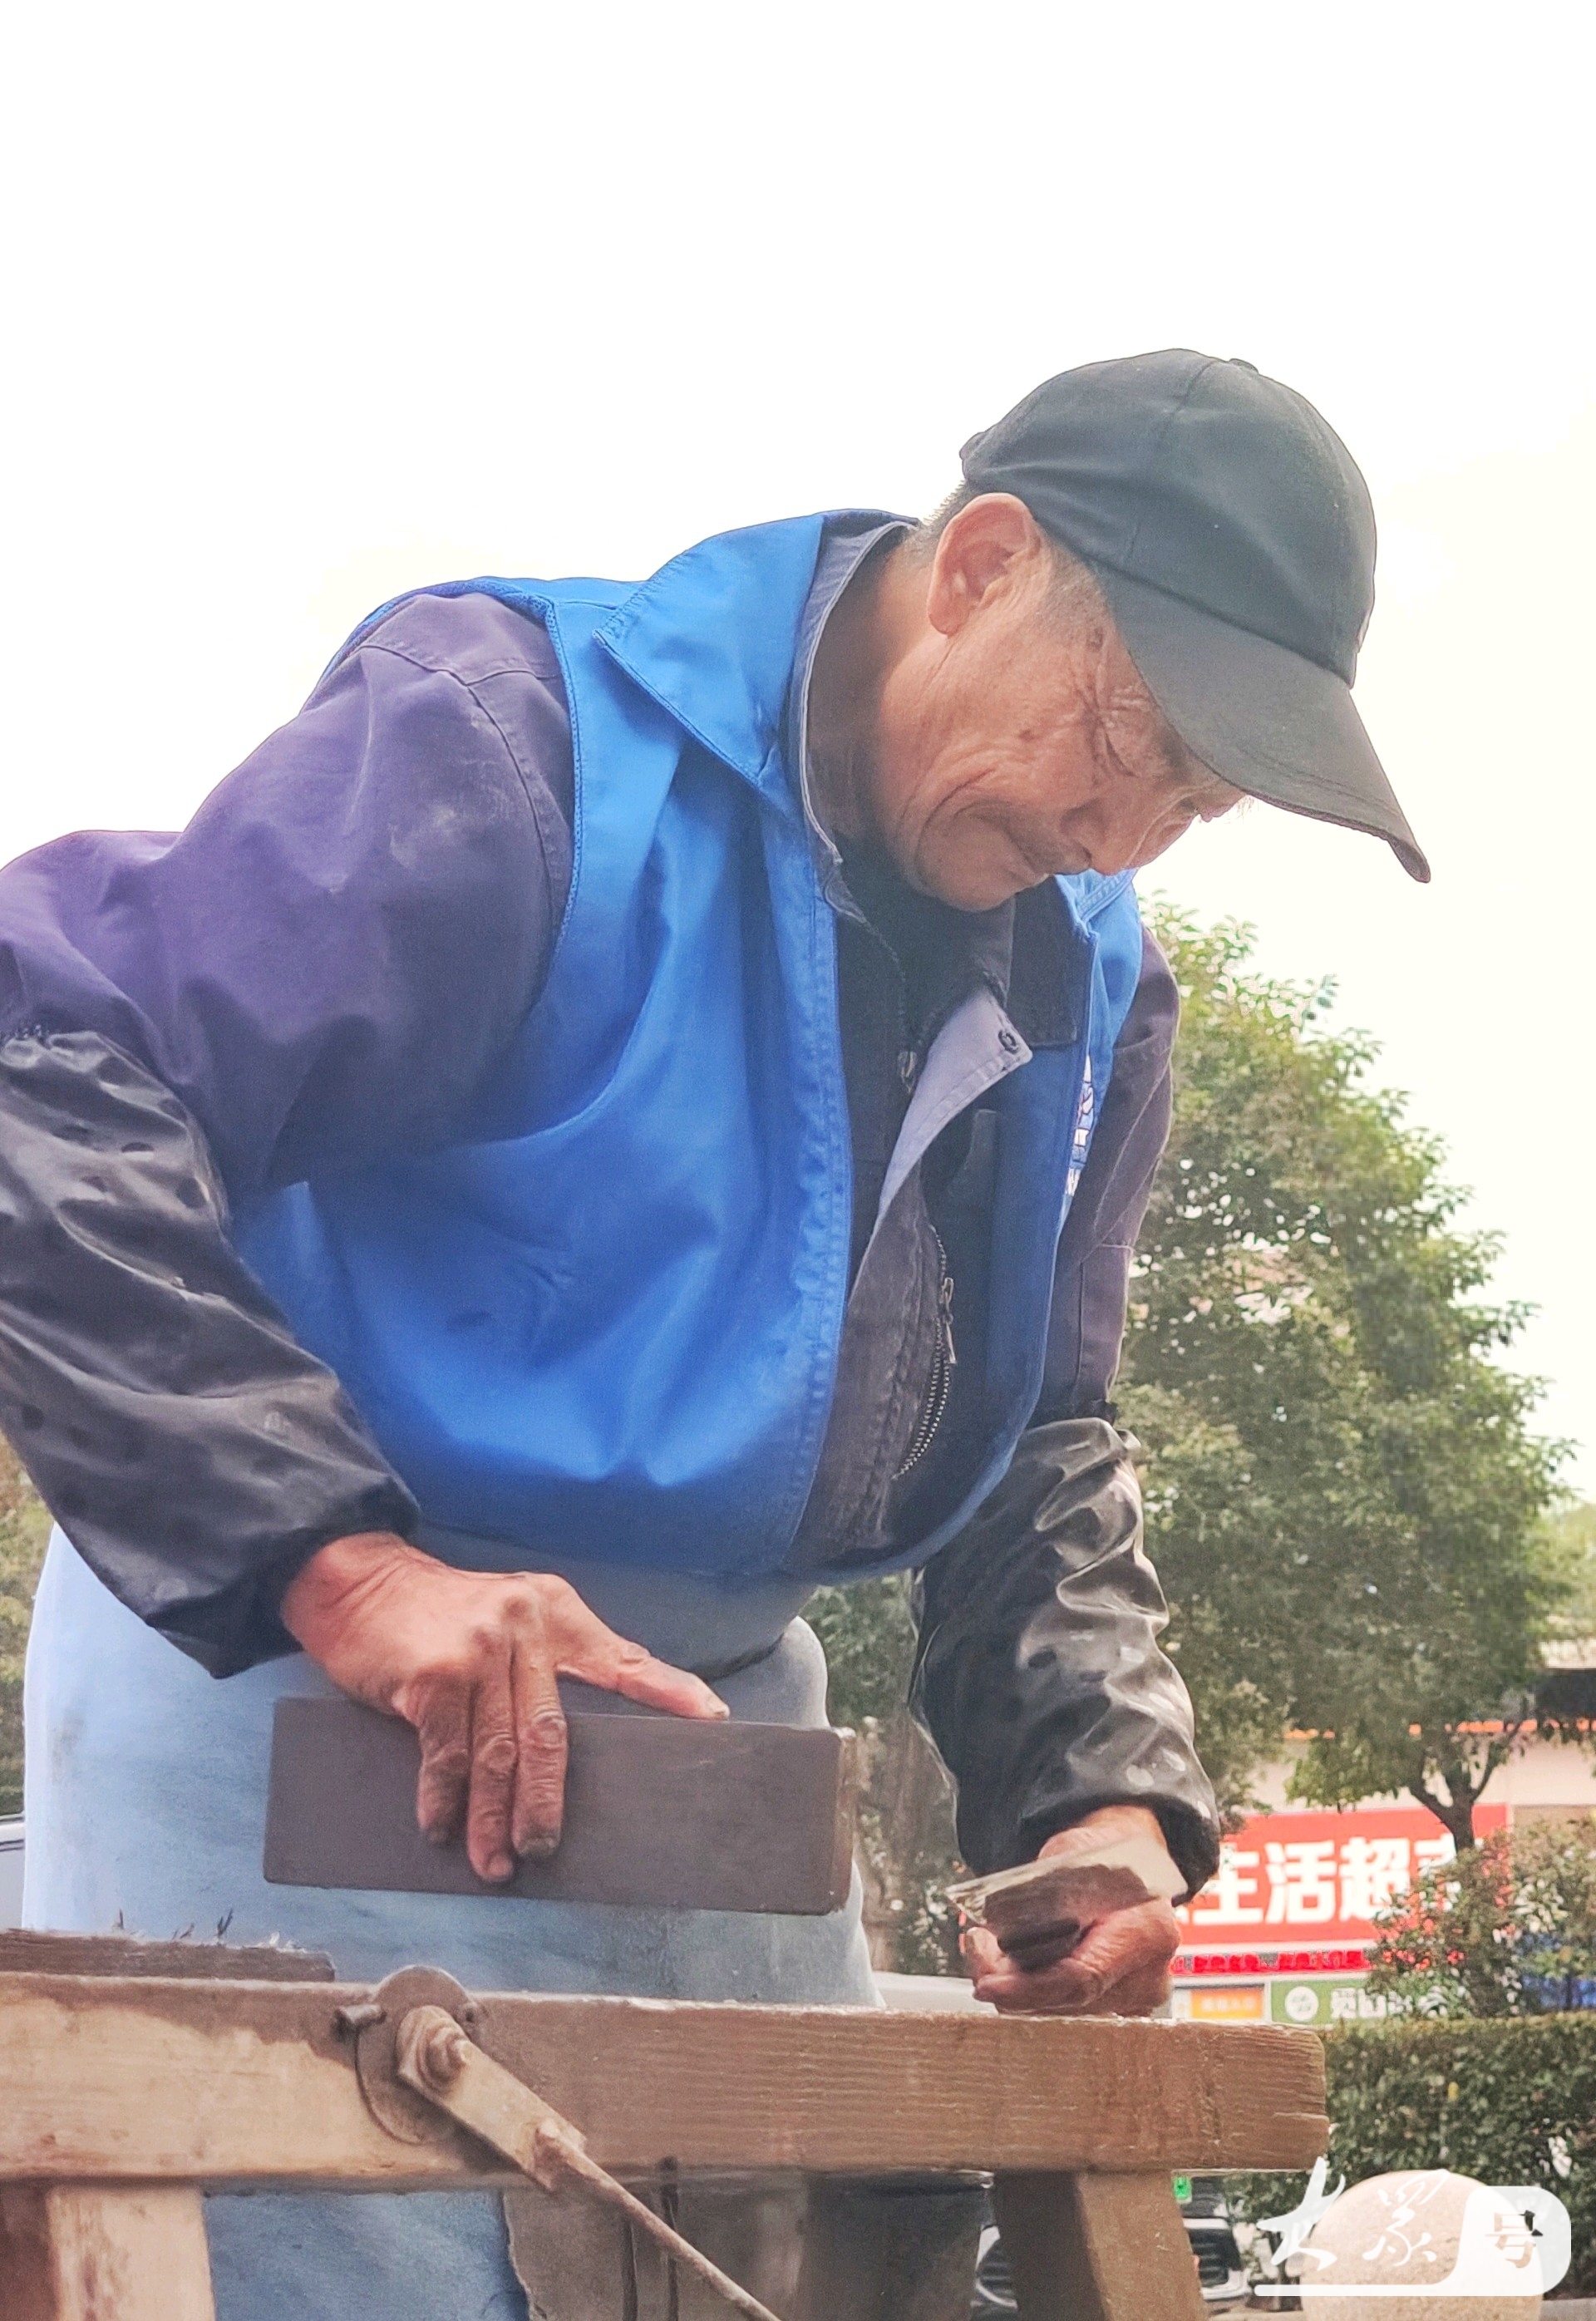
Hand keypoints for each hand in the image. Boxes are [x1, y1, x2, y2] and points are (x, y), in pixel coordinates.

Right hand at [281, 1532, 727, 1882]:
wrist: (358, 1582)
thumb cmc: (439, 1613)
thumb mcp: (510, 1614)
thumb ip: (546, 1661)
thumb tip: (584, 1734)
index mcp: (556, 1613)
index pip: (623, 1660)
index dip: (670, 1691)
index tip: (713, 1720)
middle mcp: (525, 1627)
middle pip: (552, 1734)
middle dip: (549, 1801)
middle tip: (546, 1847)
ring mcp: (479, 1650)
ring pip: (498, 1755)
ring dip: (493, 1819)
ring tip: (496, 1863)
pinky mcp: (434, 1676)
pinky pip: (447, 1756)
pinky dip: (444, 1801)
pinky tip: (441, 1829)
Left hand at [961, 1804, 1181, 2014]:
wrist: (1129, 1864)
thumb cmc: (1101, 1854)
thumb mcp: (1071, 1852)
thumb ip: (1045, 1888)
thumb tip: (1008, 1924)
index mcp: (1147, 1932)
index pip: (1082, 1978)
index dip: (1029, 1988)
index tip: (986, 1984)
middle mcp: (1148, 1977)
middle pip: (1065, 2000)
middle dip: (1011, 1982)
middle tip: (976, 1948)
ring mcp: (1135, 1998)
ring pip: (1060, 2009)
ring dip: (1018, 1987)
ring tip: (990, 1949)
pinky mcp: (1116, 2005)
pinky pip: (1065, 2007)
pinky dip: (1033, 1990)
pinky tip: (1011, 1965)